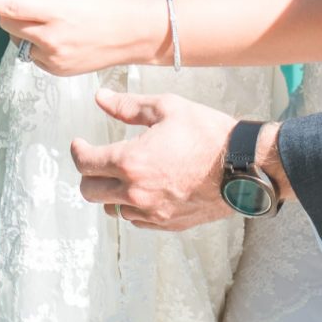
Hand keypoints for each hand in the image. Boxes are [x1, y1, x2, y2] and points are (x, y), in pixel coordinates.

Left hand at [0, 0, 163, 76]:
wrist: (134, 33)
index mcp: (57, 13)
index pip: (8, 7)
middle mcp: (52, 39)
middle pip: (8, 22)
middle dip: (4, 7)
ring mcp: (53, 59)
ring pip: (17, 38)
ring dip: (19, 23)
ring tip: (42, 11)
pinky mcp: (56, 70)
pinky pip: (31, 52)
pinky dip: (33, 39)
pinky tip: (53, 28)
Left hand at [72, 89, 240, 231]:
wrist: (244, 166)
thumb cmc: (208, 133)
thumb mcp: (168, 108)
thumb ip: (128, 106)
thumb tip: (100, 98)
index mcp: (131, 161)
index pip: (85, 163)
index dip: (78, 151)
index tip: (80, 144)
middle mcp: (136, 192)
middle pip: (90, 192)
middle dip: (88, 175)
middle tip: (97, 161)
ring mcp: (151, 212)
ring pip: (112, 209)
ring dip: (111, 193)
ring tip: (124, 176)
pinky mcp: (167, 224)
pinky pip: (136, 220)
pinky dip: (133, 206)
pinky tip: (145, 190)